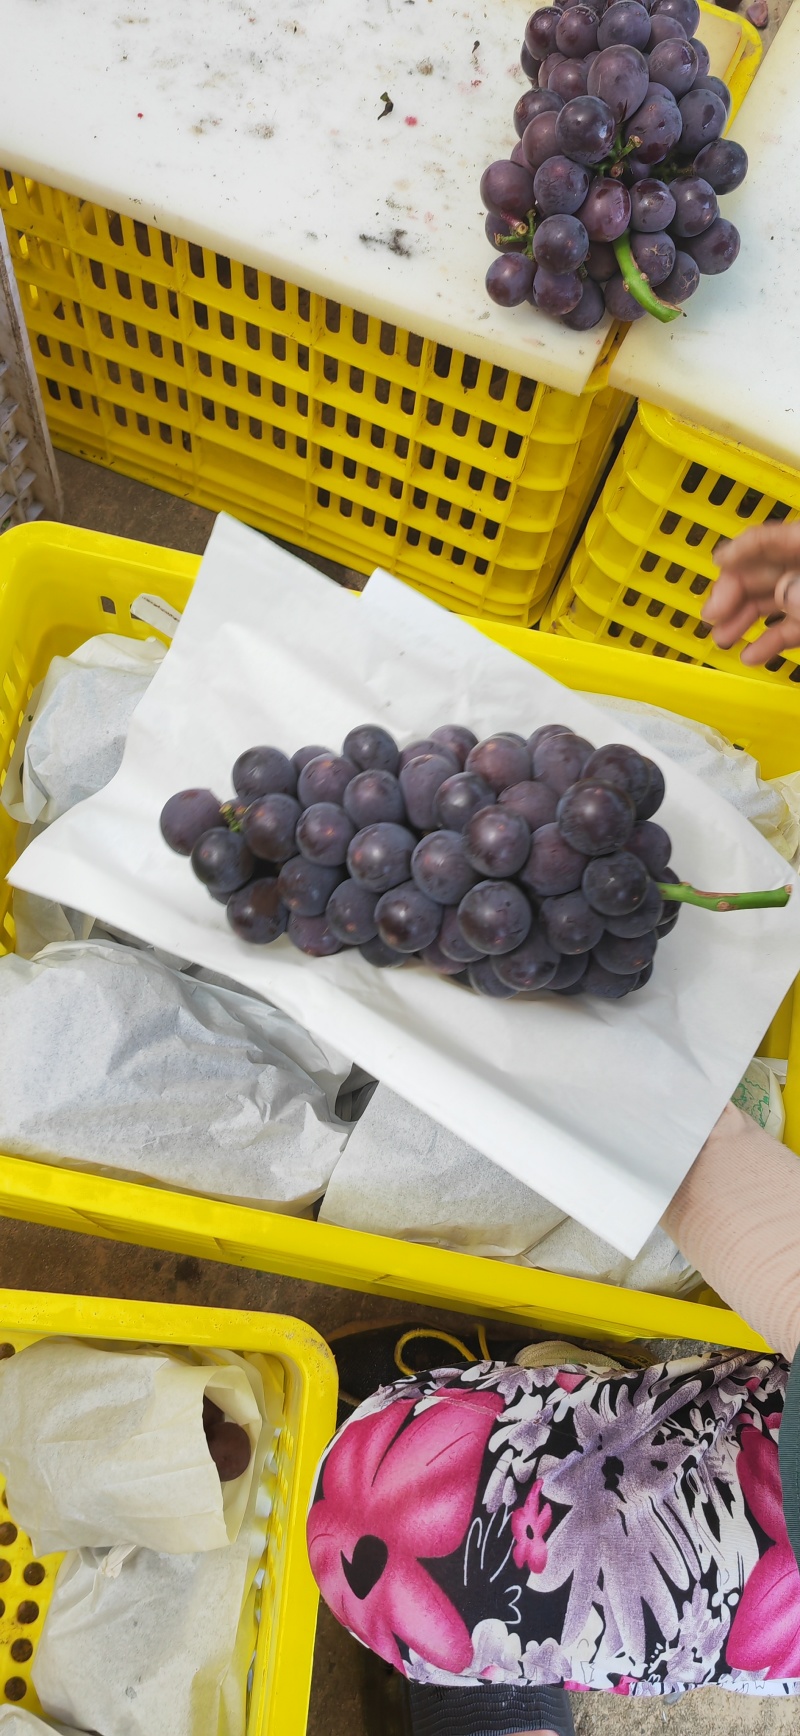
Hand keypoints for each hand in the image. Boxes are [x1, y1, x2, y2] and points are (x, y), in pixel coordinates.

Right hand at [702, 520, 799, 665]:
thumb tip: (786, 595)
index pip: (770, 538)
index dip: (742, 548)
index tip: (717, 562)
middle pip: (763, 572)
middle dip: (732, 592)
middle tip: (712, 613)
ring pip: (770, 601)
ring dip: (742, 620)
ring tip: (722, 638)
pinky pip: (787, 628)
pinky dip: (768, 642)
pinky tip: (750, 656)